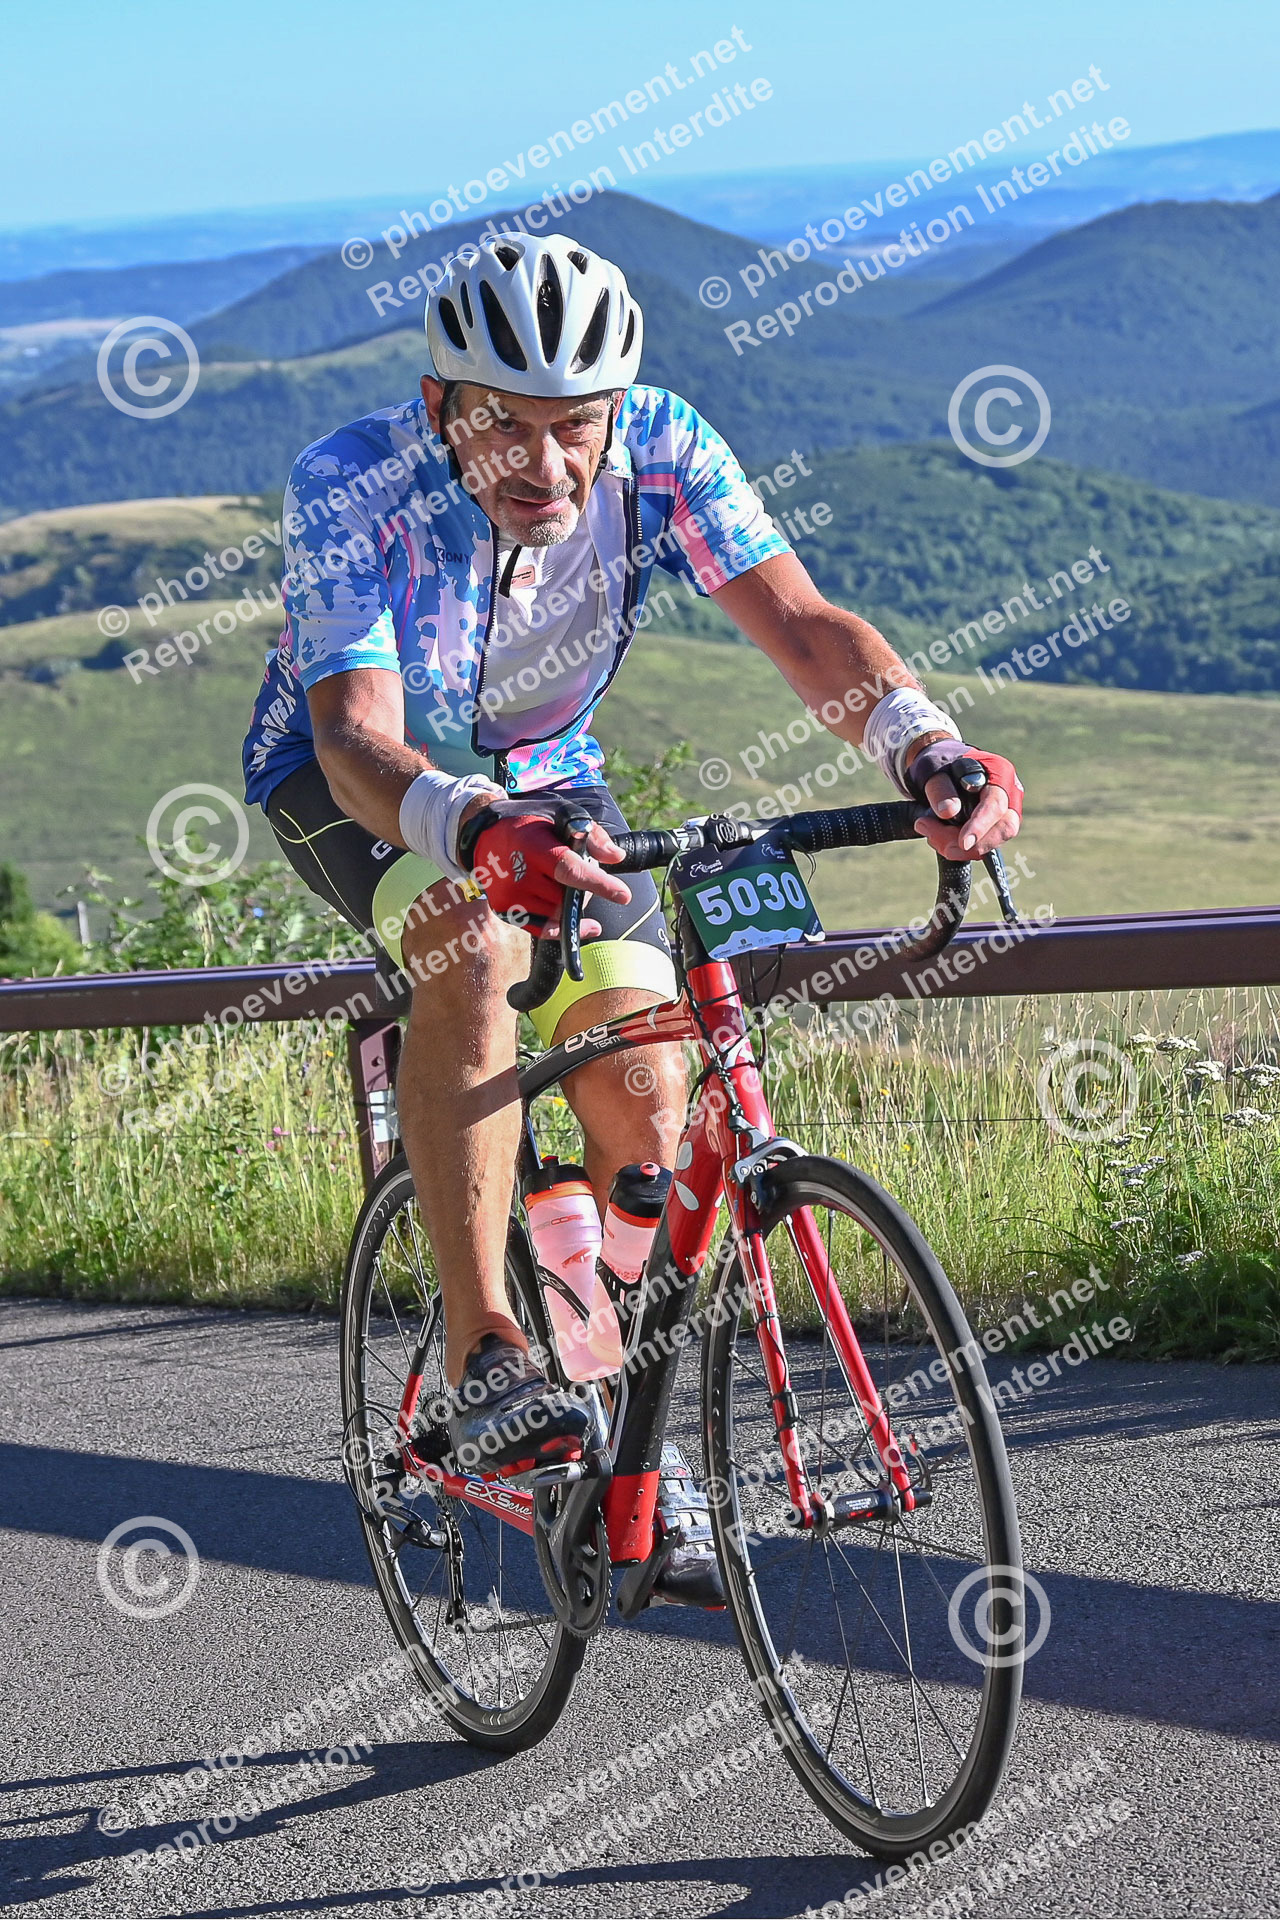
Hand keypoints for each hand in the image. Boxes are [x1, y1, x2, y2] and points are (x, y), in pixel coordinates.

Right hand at [462, 801, 630, 934]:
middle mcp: (518, 875)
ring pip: (558, 913)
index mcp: (532, 846)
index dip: (598, 884)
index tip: (624, 895)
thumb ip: (590, 834)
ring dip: (572, 904)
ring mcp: (509, 896)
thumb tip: (616, 858)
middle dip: (585, 889)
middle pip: (567, 896)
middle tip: (583, 873)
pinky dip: (565, 928)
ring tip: (567, 884)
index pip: (569, 870)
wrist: (483, 834)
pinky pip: (544, 929)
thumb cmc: (528, 821)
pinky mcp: (506, 910)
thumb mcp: (560, 814)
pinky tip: (586, 925)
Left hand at [905, 741, 1022, 860]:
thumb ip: (940, 788)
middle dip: (968, 844)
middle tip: (932, 837)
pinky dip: (956, 846)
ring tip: (927, 830)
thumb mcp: (933, 768)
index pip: (996, 804)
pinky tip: (936, 835)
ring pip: (990, 842)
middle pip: (1002, 829)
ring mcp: (1004, 813)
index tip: (963, 842)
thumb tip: (949, 812)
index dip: (981, 825)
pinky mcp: (993, 828)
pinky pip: (980, 845)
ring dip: (956, 846)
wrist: (942, 768)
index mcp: (1000, 772)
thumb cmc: (940, 763)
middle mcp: (1009, 794)